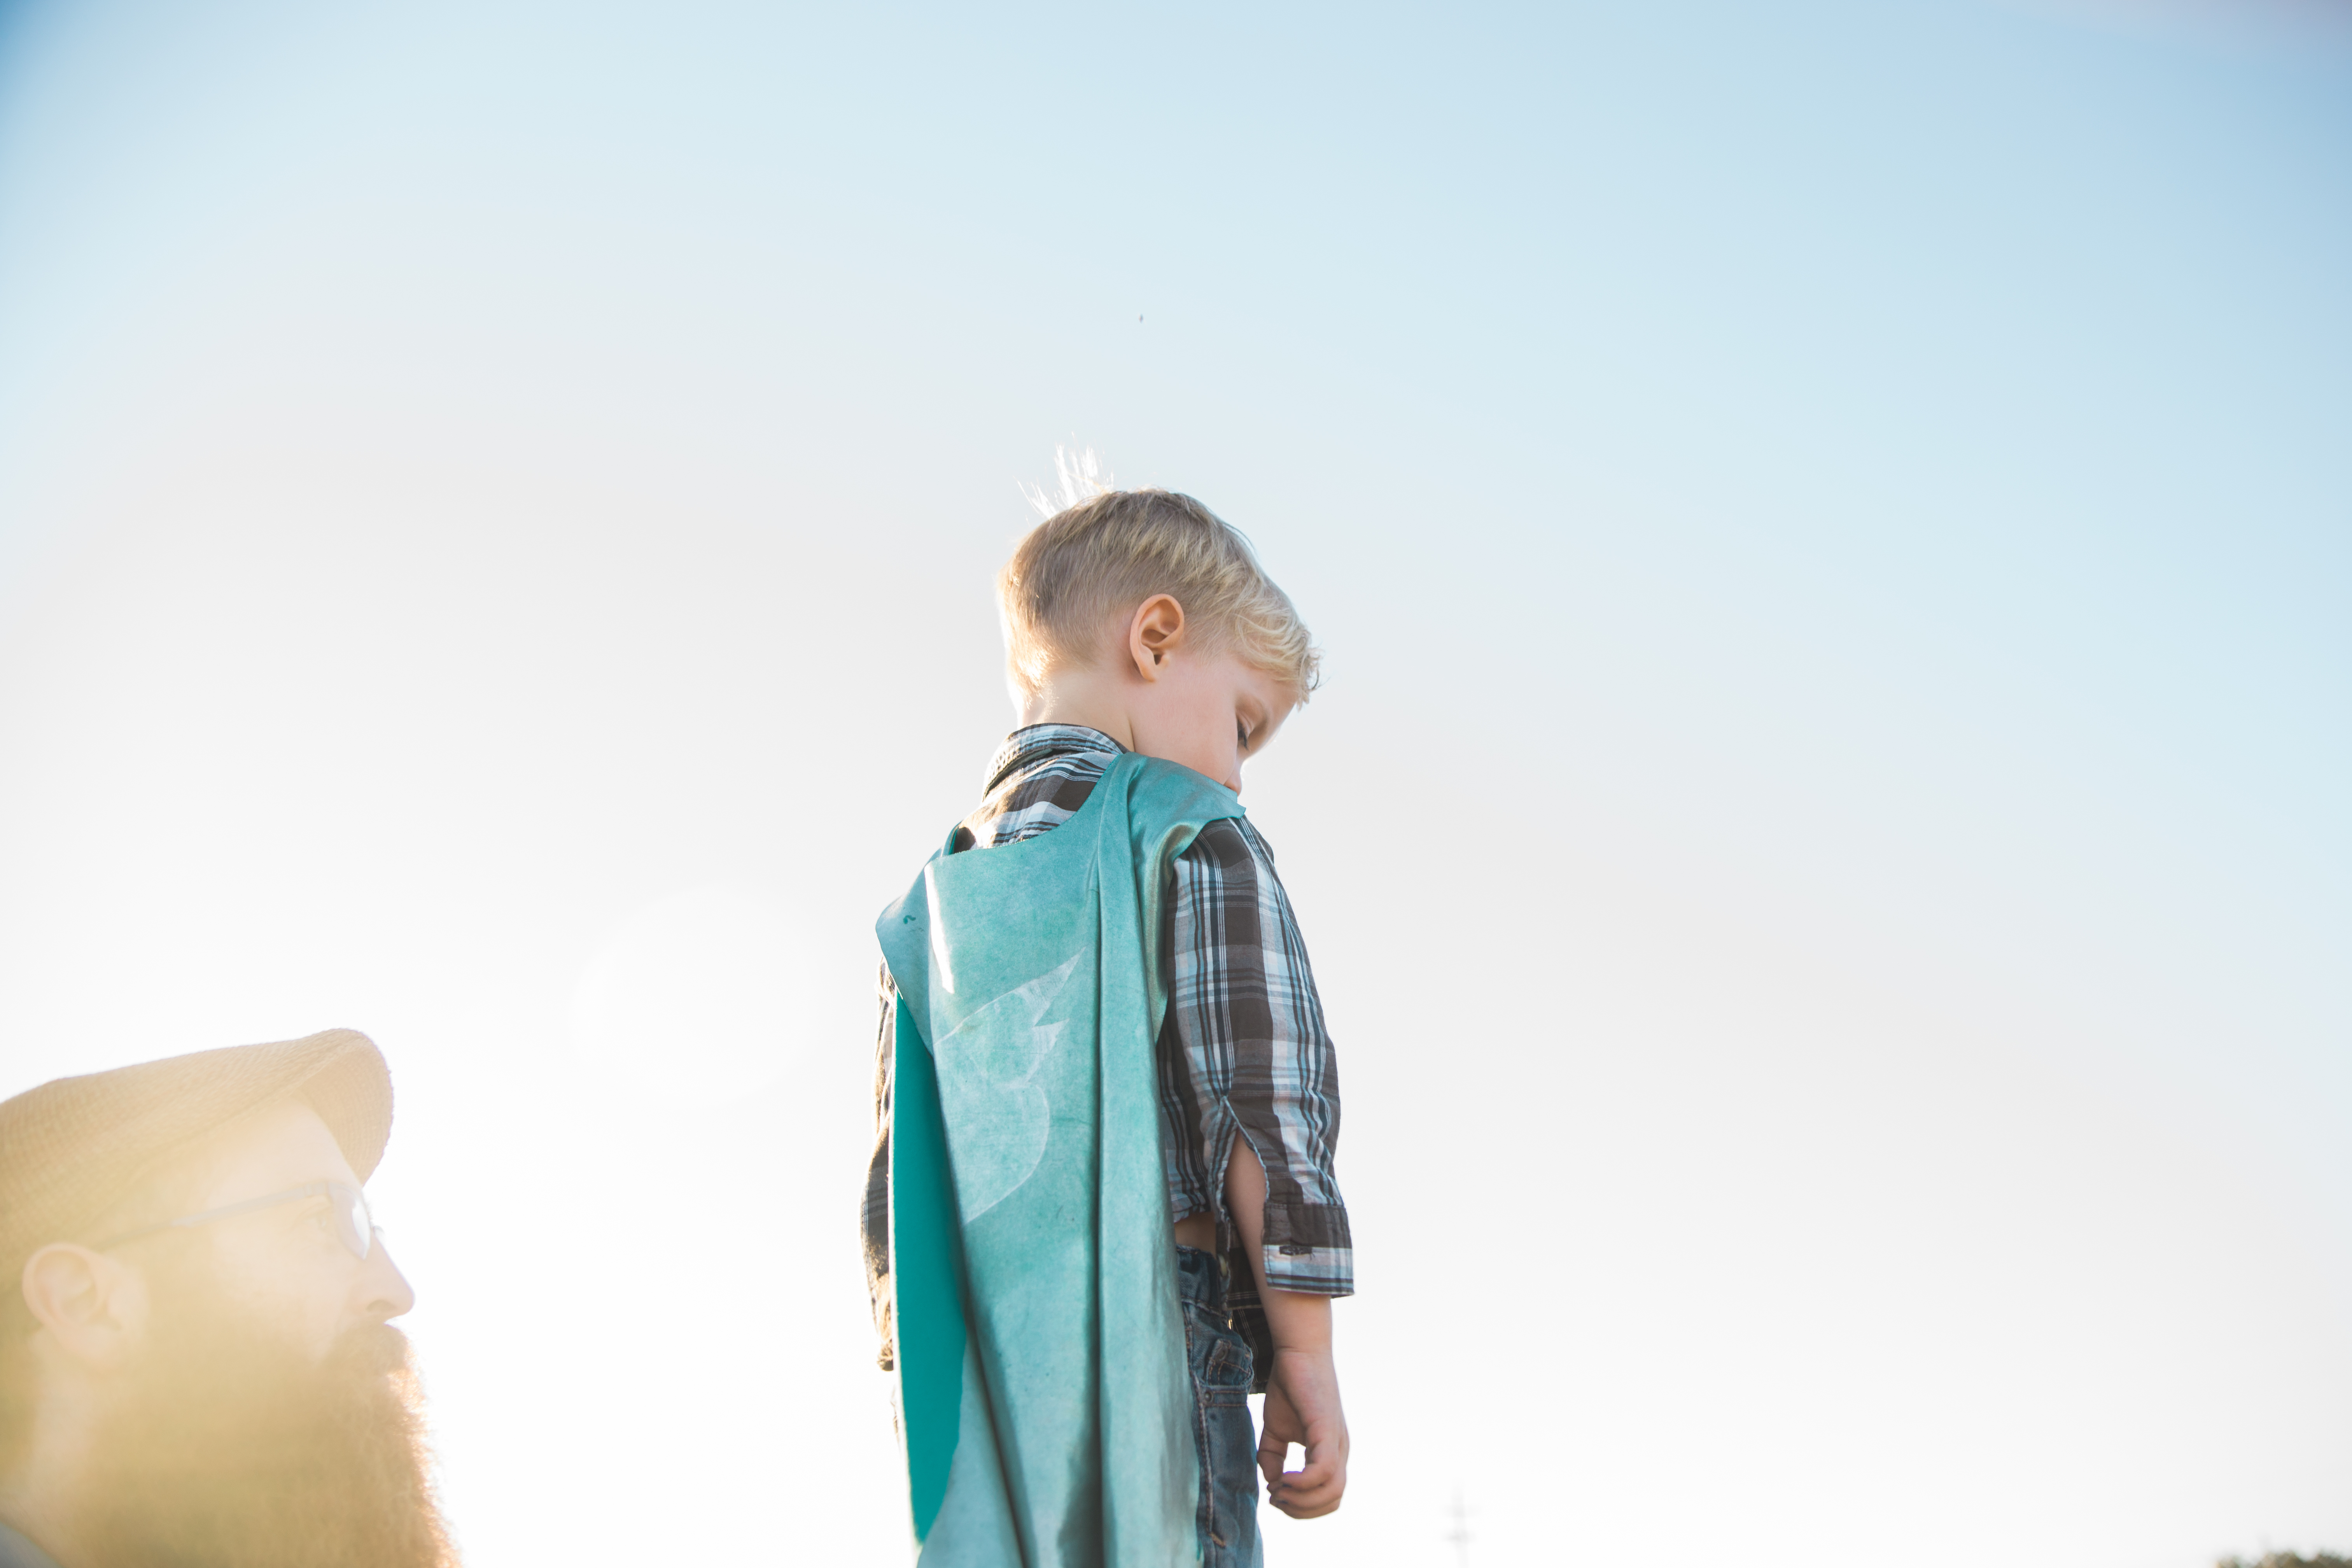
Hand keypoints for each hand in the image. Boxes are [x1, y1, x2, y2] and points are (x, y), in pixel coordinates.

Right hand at [1257, 1344, 1347, 1518]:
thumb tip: (1273, 1482)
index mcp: (1330, 1452)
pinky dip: (1304, 1484)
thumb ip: (1273, 1457)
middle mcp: (1339, 1450)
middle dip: (1301, 1510)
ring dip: (1301, 1500)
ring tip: (1278, 1489)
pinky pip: (1324, 1471)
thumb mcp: (1275, 1429)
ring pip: (1333, 1491)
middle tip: (1275, 1497)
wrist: (1297, 1351)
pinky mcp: (1327, 1430)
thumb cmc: (1290, 1386)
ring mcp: (1336, 1441)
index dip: (1302, 1507)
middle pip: (1333, 1500)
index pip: (1328, 1497)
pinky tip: (1284, 1479)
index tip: (1275, 1496)